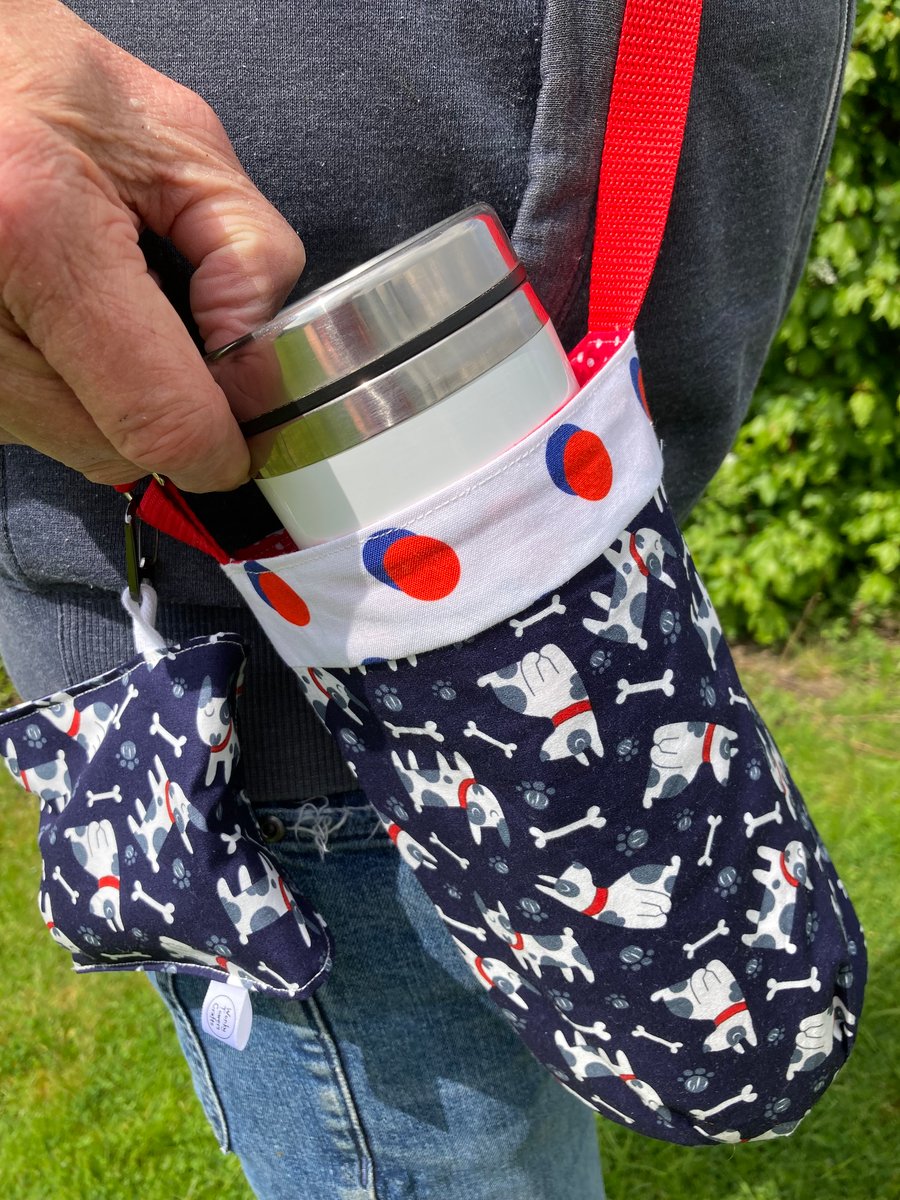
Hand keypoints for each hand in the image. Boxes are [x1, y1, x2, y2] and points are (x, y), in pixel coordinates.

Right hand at [0, 0, 304, 490]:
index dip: (220, 448)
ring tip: (99, 303)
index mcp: (38, 232)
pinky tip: (58, 318)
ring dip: (115, 403)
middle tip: (172, 333)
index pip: (159, 418)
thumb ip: (249, 257)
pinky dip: (68, 391)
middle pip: (118, 448)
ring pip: (74, 447)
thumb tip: (261, 372)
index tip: (245, 437)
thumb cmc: (42, 87)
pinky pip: (33, 423)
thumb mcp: (177, 141)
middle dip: (171, 413)